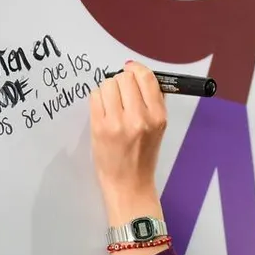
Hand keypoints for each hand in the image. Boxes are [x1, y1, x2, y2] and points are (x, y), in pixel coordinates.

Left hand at [88, 61, 166, 214]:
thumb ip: (154, 101)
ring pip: (108, 84)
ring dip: (108, 90)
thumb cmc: (143, 156)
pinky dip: (98, 99)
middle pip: (125, 78)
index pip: (146, 78)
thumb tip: (140, 74)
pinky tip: (103, 112)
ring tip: (112, 105)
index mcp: (158, 116)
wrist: (129, 184)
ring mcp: (118, 122)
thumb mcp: (158, 128)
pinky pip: (95, 96)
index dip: (136, 69)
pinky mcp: (100, 127)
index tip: (131, 71)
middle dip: (122, 81)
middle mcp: (140, 117)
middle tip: (121, 96)